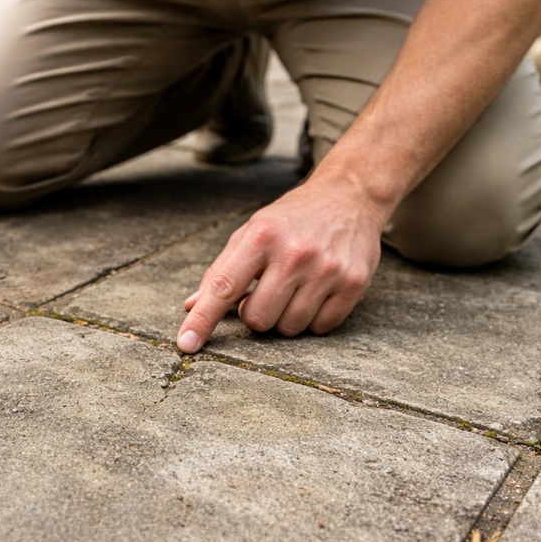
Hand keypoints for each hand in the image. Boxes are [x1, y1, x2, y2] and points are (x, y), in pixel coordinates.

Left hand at [178, 178, 386, 351]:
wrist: (348, 197)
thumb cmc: (290, 219)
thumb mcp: (251, 231)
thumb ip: (221, 269)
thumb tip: (192, 306)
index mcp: (261, 237)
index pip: (224, 287)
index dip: (203, 320)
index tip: (186, 344)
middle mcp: (294, 253)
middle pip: (257, 319)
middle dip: (256, 314)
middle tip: (267, 291)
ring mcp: (326, 269)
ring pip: (289, 328)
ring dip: (285, 317)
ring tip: (294, 288)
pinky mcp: (354, 283)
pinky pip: (321, 327)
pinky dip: (313, 319)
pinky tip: (317, 292)